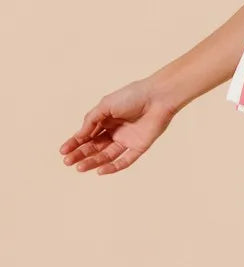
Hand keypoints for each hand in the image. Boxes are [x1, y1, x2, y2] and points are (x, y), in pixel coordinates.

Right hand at [59, 78, 176, 175]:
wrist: (157, 96)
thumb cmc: (132, 96)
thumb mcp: (106, 105)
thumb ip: (91, 120)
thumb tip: (78, 136)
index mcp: (106, 119)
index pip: (88, 134)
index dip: (75, 142)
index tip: (63, 151)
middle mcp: (115, 131)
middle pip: (95, 146)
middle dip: (80, 154)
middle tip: (67, 161)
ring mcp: (127, 140)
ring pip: (107, 155)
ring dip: (93, 162)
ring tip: (79, 168)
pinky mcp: (139, 147)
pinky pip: (125, 161)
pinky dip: (113, 167)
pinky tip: (100, 171)